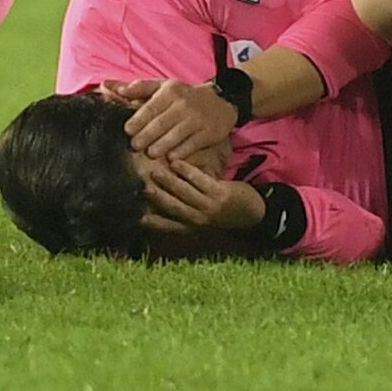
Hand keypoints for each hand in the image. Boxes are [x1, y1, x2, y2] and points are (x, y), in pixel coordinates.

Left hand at [117, 78, 237, 158]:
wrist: (222, 101)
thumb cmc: (185, 96)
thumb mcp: (164, 87)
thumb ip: (137, 88)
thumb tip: (107, 86)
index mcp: (171, 92)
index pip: (151, 107)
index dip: (138, 119)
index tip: (128, 130)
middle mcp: (184, 105)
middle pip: (162, 123)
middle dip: (147, 135)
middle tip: (135, 146)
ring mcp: (198, 119)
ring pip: (176, 135)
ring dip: (162, 146)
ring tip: (152, 153)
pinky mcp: (209, 132)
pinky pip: (192, 144)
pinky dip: (182, 152)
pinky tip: (172, 158)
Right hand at [141, 159, 265, 233]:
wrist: (253, 212)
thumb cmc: (223, 212)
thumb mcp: (204, 218)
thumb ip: (186, 211)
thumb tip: (162, 202)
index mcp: (193, 227)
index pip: (169, 226)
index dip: (154, 223)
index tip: (138, 217)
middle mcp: (199, 220)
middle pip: (174, 207)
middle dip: (157, 198)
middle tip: (141, 187)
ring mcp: (209, 206)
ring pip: (184, 192)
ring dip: (168, 182)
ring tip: (154, 172)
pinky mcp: (220, 193)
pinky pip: (199, 180)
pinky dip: (186, 172)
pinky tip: (176, 163)